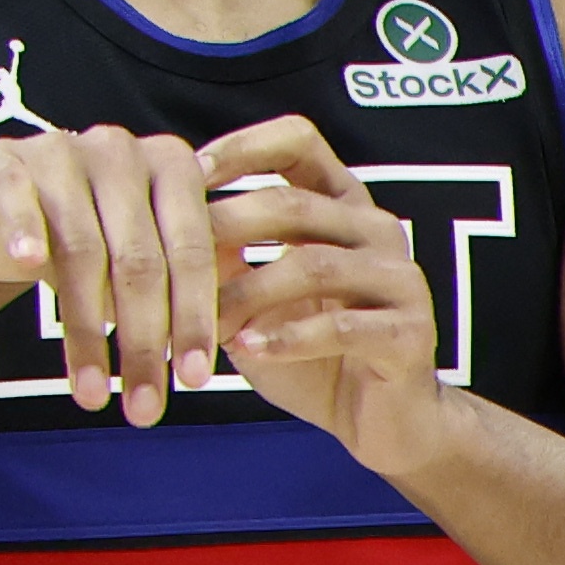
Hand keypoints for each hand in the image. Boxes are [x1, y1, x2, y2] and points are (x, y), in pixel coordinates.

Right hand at [0, 125, 216, 425]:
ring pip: (81, 250)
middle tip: (146, 407)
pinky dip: (25, 233)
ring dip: (88, 333)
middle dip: (144, 342)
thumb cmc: (85, 235)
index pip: (190, 249)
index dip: (193, 318)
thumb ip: (181, 280)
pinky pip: (19, 202)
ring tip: (90, 396)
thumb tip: (219, 345)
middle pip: (138, 258)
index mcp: (172, 165)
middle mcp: (121, 151)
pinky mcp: (5, 162)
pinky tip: (26, 270)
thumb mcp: (139, 251)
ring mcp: (61, 152)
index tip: (193, 381)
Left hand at [203, 115, 453, 480]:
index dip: (243, 147)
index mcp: (341, 207)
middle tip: (170, 258)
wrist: (384, 422)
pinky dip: (288, 337)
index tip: (187, 171)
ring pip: (314, 265)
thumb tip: (156, 223)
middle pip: (294, 204)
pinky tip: (249, 349)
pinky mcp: (409, 331)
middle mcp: (376, 230)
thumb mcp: (254, 300)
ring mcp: (399, 279)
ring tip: (203, 320)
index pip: (299, 142)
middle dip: (226, 226)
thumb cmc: (312, 354)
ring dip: (248, 291)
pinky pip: (343, 326)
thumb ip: (222, 260)